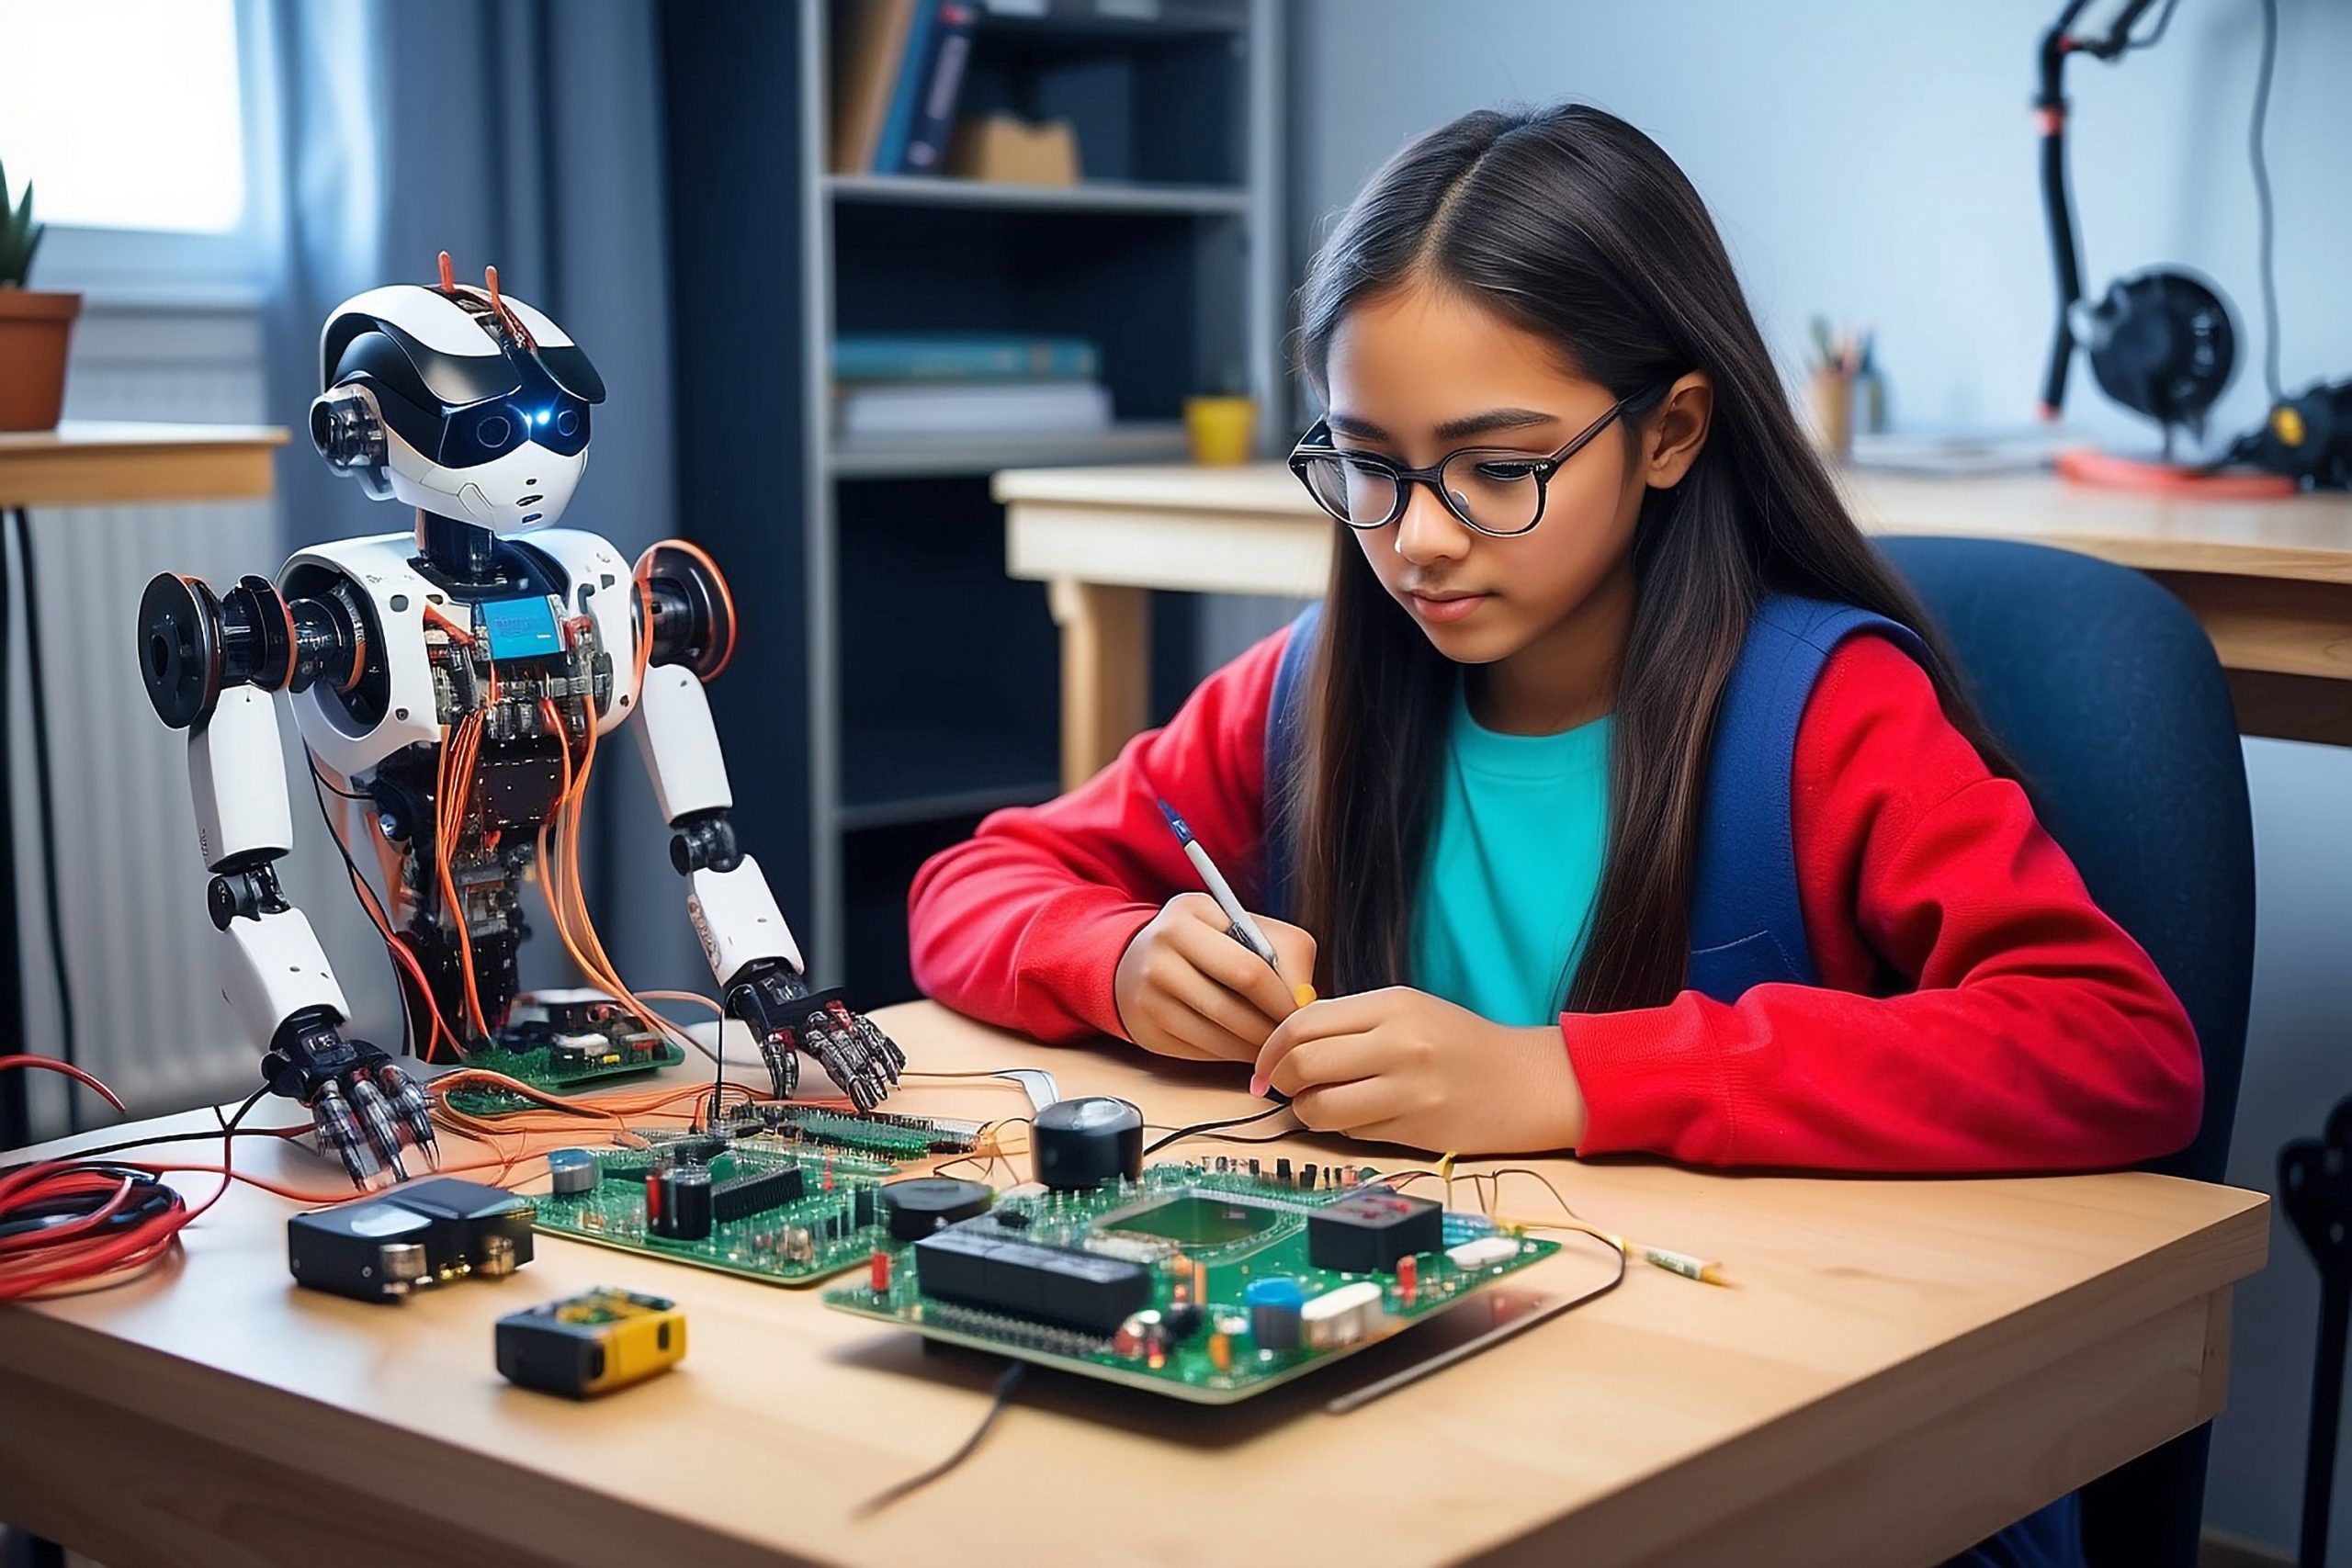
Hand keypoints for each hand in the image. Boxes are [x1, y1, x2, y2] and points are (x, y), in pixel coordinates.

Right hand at [1113, 892, 1315, 1061]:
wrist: (1141, 960)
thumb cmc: (1210, 944)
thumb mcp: (1247, 928)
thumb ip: (1285, 954)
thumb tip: (1303, 1003)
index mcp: (1190, 914)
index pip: (1251, 970)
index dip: (1284, 1000)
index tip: (1301, 1014)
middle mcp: (1161, 952)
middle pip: (1233, 1008)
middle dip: (1271, 1030)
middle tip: (1289, 1037)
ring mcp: (1148, 994)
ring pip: (1219, 1038)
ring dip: (1253, 1048)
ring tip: (1271, 1043)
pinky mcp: (1146, 1029)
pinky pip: (1201, 1052)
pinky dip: (1229, 1055)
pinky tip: (1240, 1044)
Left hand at [1254, 986, 1586, 1153]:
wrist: (1527, 1082)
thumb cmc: (1462, 1043)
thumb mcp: (1409, 1010)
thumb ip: (1351, 1021)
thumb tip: (1287, 1046)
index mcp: (1393, 1004)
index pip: (1304, 1023)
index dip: (1271, 1047)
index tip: (1264, 1064)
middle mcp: (1399, 1044)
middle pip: (1304, 1064)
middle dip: (1279, 1080)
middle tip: (1279, 1087)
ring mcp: (1407, 1091)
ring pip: (1319, 1107)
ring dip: (1304, 1111)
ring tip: (1315, 1105)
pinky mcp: (1414, 1131)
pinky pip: (1351, 1132)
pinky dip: (1338, 1128)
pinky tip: (1354, 1117)